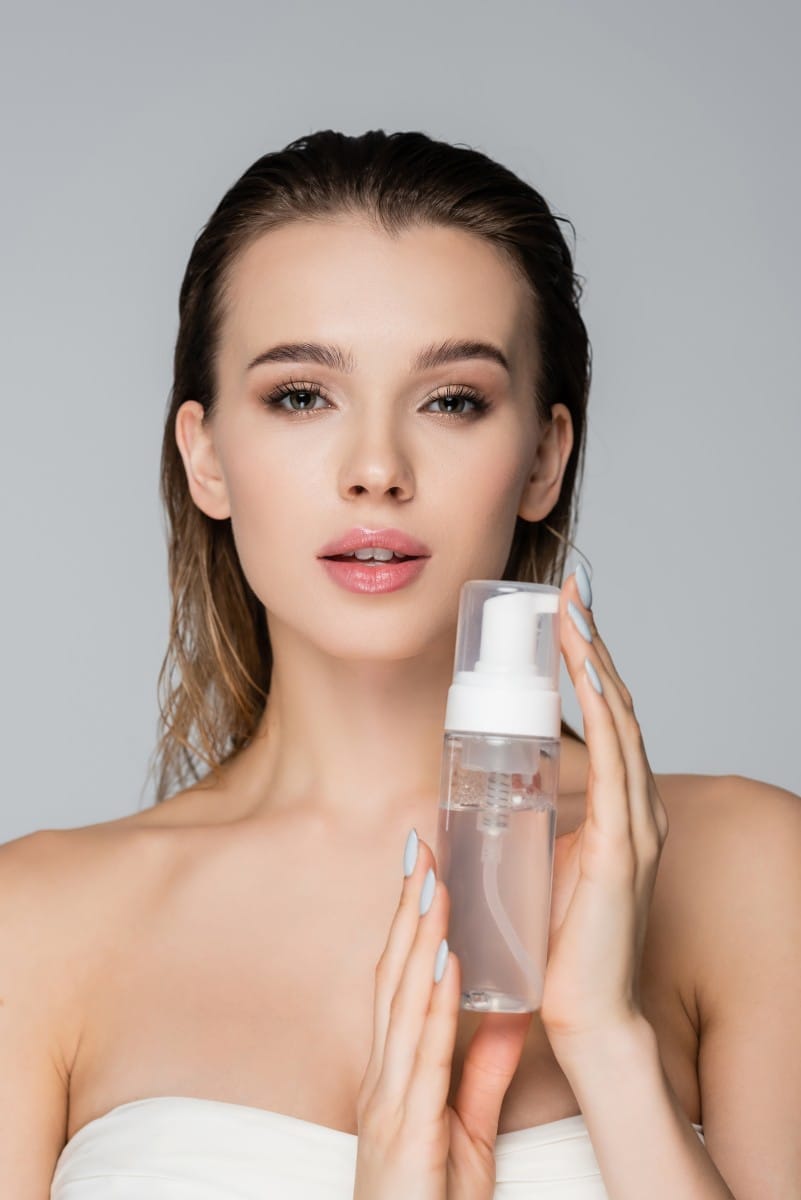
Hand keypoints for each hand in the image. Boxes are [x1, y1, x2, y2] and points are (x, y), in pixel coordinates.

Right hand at [353, 833, 529, 1199]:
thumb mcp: (463, 1128)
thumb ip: (482, 1069)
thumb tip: (508, 1010)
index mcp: (394, 1072)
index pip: (398, 981)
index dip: (409, 923)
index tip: (425, 870)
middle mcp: (383, 1076)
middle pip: (392, 975)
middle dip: (407, 910)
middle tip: (423, 847)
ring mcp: (390, 1100)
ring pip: (400, 1002)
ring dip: (419, 938)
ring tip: (436, 882)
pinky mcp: (408, 1129)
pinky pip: (424, 1057)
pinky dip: (434, 1004)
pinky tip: (447, 962)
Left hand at [540, 568, 668, 1060]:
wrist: (583, 1013)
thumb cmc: (560, 942)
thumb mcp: (540, 860)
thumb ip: (523, 822)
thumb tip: (474, 788)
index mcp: (620, 809)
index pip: (607, 718)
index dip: (587, 662)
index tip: (563, 614)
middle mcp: (637, 807)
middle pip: (617, 705)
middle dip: (592, 643)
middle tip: (570, 590)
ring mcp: (637, 823)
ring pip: (621, 721)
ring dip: (596, 659)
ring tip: (574, 609)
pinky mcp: (624, 846)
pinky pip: (618, 761)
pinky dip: (604, 708)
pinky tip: (587, 669)